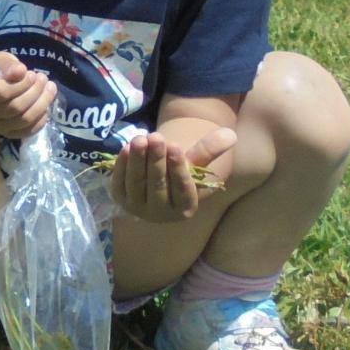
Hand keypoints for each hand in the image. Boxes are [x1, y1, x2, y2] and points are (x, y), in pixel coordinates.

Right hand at [0, 52, 54, 138]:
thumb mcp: (0, 61)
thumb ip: (8, 65)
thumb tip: (21, 71)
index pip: (0, 93)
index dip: (20, 84)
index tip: (30, 73)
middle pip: (15, 107)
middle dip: (35, 91)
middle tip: (43, 78)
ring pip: (24, 119)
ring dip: (42, 103)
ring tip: (49, 87)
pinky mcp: (8, 134)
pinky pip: (28, 131)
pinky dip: (41, 118)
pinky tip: (46, 104)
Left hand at [108, 127, 236, 222]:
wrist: (156, 181)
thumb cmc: (179, 172)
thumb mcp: (195, 163)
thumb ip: (210, 150)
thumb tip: (230, 135)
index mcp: (184, 209)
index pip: (182, 190)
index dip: (178, 169)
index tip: (176, 146)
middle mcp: (160, 214)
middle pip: (157, 185)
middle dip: (156, 160)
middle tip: (157, 137)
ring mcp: (137, 208)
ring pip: (136, 183)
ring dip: (137, 160)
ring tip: (141, 138)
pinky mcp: (119, 199)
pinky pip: (119, 182)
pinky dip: (122, 165)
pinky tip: (127, 147)